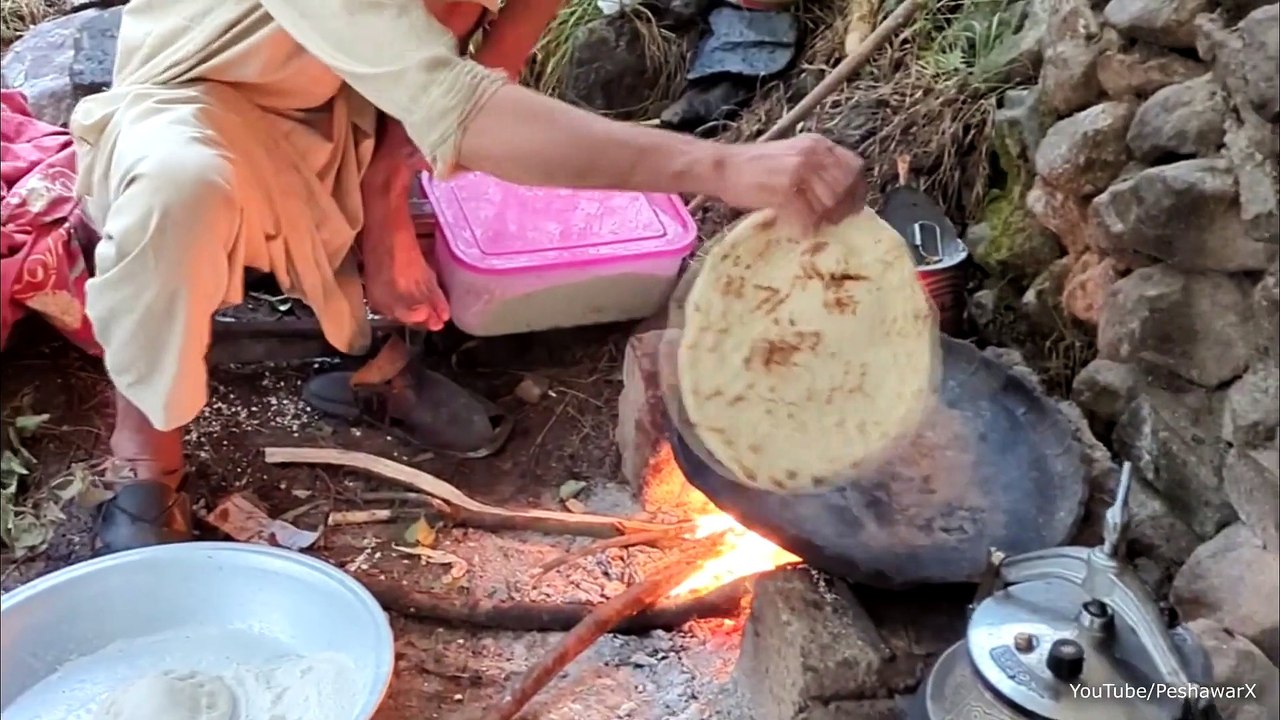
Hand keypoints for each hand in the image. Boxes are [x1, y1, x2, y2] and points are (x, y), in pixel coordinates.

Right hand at [711, 134, 868, 233]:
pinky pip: (807, 216)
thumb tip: (841, 195)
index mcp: (817, 144)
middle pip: (845, 187)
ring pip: (830, 203)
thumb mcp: (792, 156)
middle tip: (831, 222)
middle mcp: (813, 153)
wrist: (723, 167)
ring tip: (811, 225)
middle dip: (842, 209)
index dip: (857, 190)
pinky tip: (796, 229)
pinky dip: (804, 227)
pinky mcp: (786, 189)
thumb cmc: (754, 167)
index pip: (854, 167)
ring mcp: (800, 170)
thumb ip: (816, 169)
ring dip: (823, 219)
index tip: (851, 207)